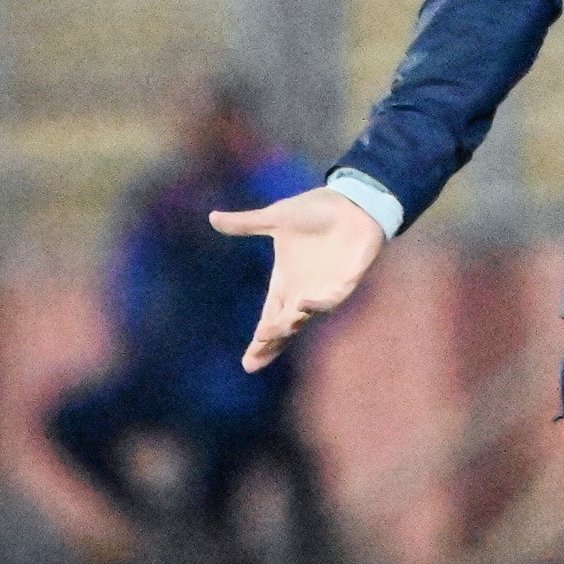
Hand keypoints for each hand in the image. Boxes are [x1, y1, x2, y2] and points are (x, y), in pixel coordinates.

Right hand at [210, 187, 386, 371]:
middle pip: (285, 325)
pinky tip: (304, 304)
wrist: (351, 200)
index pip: (270, 318)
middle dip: (272, 340)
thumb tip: (212, 217)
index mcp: (286, 283)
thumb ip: (246, 223)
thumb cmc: (315, 212)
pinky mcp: (348, 280)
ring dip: (289, 323)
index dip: (260, 341)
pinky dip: (319, 303)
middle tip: (257, 351)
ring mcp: (326, 289)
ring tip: (269, 330)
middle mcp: (304, 292)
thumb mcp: (277, 218)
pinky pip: (333, 298)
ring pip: (306, 316)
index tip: (248, 363)